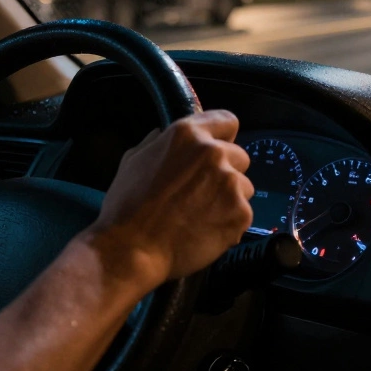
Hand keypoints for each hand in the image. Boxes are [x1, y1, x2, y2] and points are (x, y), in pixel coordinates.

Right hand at [86, 110, 253, 288]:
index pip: (227, 121)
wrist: (132, 249)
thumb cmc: (126, 206)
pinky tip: (206, 232)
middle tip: (202, 193)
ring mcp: (230, 183)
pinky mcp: (240, 213)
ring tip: (202, 216)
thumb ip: (157, 143)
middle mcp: (213, 153)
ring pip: (244, 187)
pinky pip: (244, 214)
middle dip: (226, 172)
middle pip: (240, 157)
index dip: (223, 137)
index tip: (217, 151)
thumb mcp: (134, 161)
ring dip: (229, 199)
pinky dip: (230, 223)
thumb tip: (164, 135)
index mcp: (187, 134)